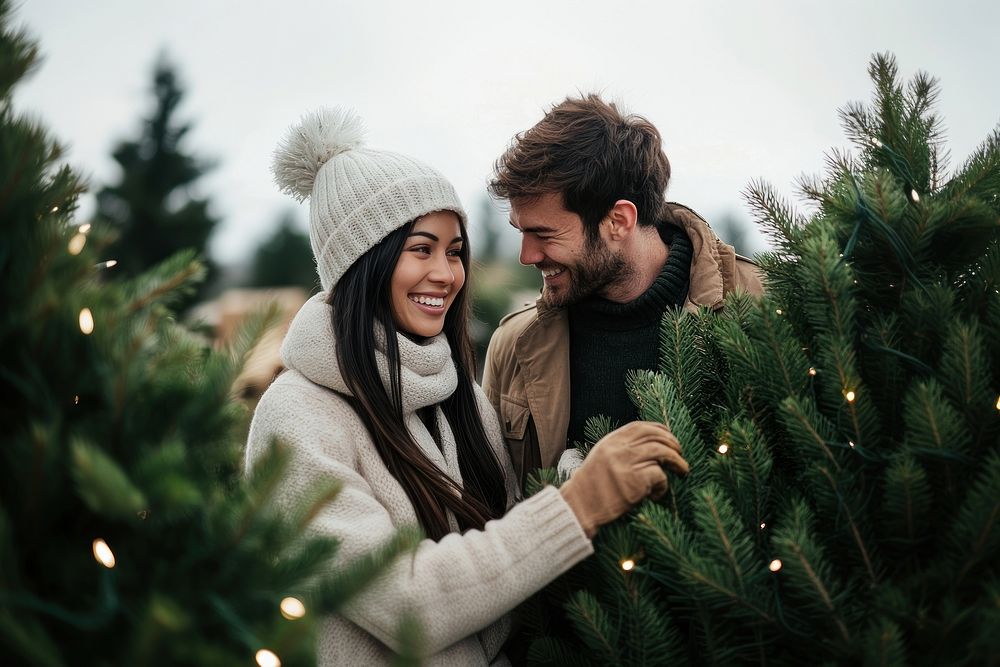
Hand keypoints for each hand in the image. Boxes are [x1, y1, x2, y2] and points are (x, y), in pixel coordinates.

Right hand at [559, 421, 687, 537]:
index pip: (640, 427)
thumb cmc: (592, 485)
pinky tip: (657, 494)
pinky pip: (660, 476)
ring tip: (683, 470)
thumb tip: (651, 443)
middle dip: (673, 444)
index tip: (670, 435)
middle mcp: (619, 449)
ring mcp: (626, 465)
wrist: (579, 506)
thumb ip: (621, 448)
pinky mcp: (634, 482)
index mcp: (610, 441)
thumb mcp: (602, 457)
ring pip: (662, 453)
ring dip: (677, 462)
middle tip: (680, 453)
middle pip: (655, 438)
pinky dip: (664, 485)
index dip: (659, 429)